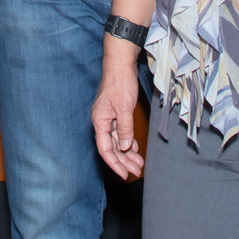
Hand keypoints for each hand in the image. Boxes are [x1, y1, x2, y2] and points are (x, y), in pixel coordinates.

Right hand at [91, 38, 144, 178]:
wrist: (120, 64)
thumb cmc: (119, 82)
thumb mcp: (124, 107)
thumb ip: (125, 128)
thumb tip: (125, 148)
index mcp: (100, 121)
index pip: (105, 149)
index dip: (114, 163)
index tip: (124, 174)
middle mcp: (102, 121)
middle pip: (111, 147)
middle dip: (123, 161)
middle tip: (136, 171)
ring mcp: (109, 117)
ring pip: (117, 141)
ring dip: (127, 153)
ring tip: (138, 164)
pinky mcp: (116, 113)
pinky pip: (120, 132)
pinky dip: (128, 141)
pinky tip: (134, 148)